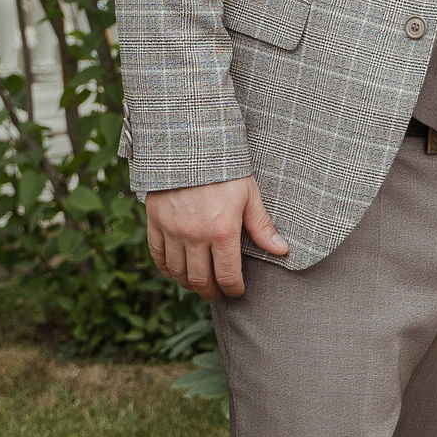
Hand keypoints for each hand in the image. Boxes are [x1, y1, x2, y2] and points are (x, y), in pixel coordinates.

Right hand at [146, 176, 289, 299]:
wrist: (190, 143)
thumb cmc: (225, 168)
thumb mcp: (249, 195)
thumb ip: (262, 227)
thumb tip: (282, 250)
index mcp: (223, 231)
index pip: (227, 276)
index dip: (233, 289)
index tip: (236, 291)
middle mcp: (195, 235)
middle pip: (200, 280)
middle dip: (211, 292)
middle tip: (218, 292)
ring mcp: (172, 230)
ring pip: (178, 272)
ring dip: (188, 284)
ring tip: (199, 283)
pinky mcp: (155, 222)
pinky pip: (158, 256)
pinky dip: (166, 268)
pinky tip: (176, 270)